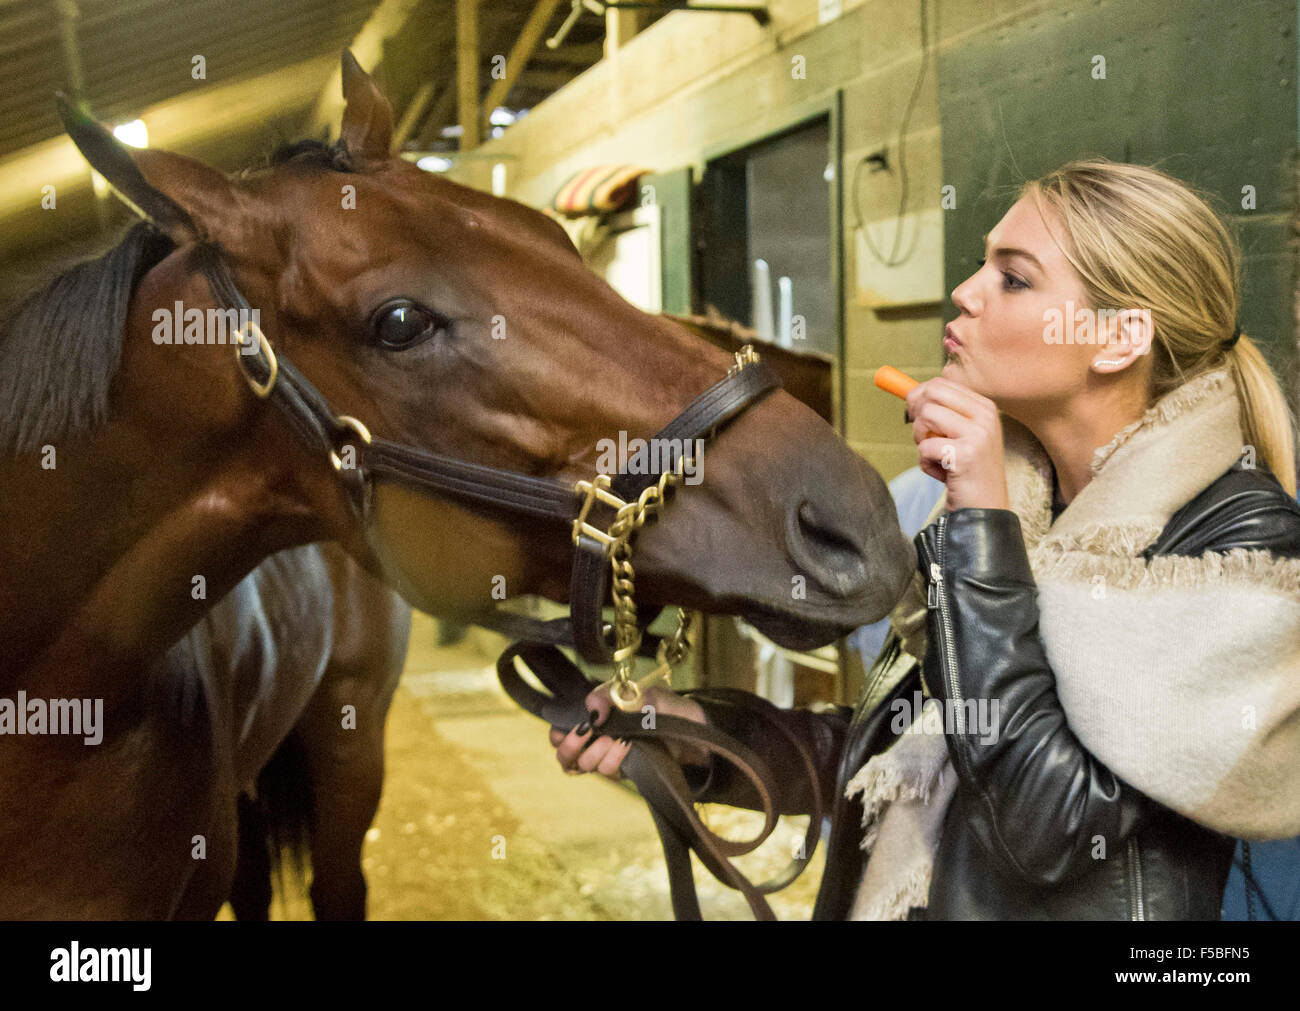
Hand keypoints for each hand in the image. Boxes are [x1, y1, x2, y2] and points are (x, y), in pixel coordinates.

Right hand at [549, 683, 709, 782]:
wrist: (694, 726)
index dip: (558, 735)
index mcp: (594, 721)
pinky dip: (615, 759)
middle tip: (586, 732)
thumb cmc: (662, 705)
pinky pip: (610, 773)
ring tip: (617, 738)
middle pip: (565, 758)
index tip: (569, 727)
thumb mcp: (636, 691)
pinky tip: (628, 746)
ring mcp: (611, 759)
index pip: (559, 734)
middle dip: (571, 747)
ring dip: (598, 752)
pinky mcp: (627, 772)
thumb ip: (609, 696)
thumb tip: (592, 710)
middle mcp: (598, 743)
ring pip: (586, 766)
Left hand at [905, 377, 1009, 510]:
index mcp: (985, 407)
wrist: (985, 510)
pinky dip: (925, 463)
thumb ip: (941, 413)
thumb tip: (908, 392)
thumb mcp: (960, 436)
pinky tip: (943, 474)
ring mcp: (978, 435)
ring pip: (926, 416)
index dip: (919, 398)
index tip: (916, 416)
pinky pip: (925, 447)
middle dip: (916, 413)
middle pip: (932, 392)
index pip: (941, 383)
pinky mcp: (965, 455)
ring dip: (920, 439)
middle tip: (923, 436)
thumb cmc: (966, 472)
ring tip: (935, 457)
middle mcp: (985, 416)